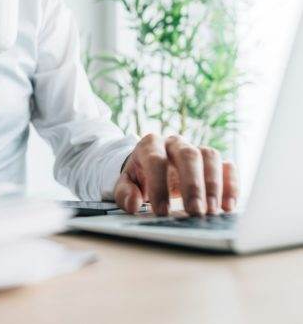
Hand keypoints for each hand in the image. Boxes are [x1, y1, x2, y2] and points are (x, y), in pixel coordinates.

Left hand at [114, 134, 238, 216]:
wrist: (150, 168)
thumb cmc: (138, 178)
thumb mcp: (124, 185)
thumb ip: (124, 194)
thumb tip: (133, 204)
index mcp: (149, 145)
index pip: (156, 160)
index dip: (159, 186)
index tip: (161, 212)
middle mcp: (174, 142)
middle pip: (188, 155)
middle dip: (192, 185)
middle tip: (194, 211)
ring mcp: (195, 148)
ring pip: (210, 156)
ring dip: (213, 185)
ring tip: (212, 211)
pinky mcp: (212, 161)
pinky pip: (227, 166)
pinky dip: (230, 184)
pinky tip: (228, 206)